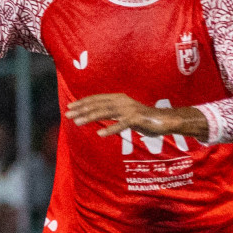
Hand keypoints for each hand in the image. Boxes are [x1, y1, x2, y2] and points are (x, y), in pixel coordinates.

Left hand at [66, 93, 208, 139]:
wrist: (165, 120)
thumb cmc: (143, 119)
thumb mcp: (124, 114)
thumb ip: (111, 113)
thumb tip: (95, 115)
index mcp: (118, 98)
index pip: (97, 99)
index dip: (83, 102)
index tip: (70, 107)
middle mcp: (122, 101)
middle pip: (98, 105)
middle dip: (82, 109)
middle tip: (67, 114)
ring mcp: (130, 110)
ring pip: (106, 112)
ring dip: (90, 117)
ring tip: (77, 122)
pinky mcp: (137, 119)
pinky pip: (122, 124)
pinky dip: (111, 129)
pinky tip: (100, 133)